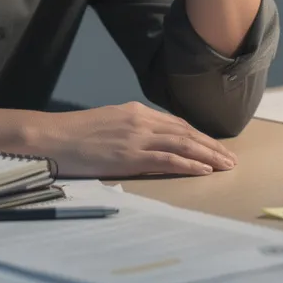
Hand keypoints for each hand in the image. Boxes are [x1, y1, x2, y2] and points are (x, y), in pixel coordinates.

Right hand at [26, 102, 236, 177]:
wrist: (52, 137)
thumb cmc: (73, 135)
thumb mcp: (107, 124)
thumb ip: (128, 129)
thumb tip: (144, 142)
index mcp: (135, 112)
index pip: (175, 124)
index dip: (198, 136)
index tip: (213, 146)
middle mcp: (141, 120)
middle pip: (186, 132)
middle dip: (211, 145)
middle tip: (230, 158)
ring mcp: (137, 137)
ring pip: (183, 144)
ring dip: (208, 155)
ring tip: (225, 165)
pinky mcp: (130, 155)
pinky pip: (167, 159)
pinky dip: (189, 164)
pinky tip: (204, 170)